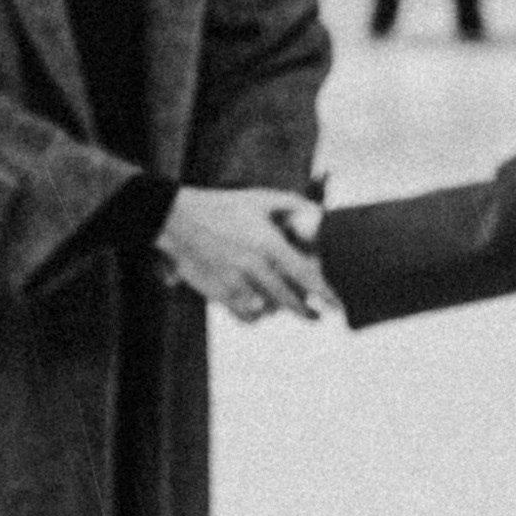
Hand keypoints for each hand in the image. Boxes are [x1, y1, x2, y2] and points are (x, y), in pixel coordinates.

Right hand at [159, 186, 336, 324]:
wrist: (177, 219)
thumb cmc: (222, 206)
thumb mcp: (260, 198)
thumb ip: (293, 204)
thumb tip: (320, 212)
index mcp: (267, 243)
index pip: (304, 275)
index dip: (324, 294)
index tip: (337, 308)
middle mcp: (253, 266)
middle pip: (289, 300)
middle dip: (306, 311)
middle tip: (316, 315)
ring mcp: (234, 282)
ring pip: (267, 311)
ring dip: (279, 312)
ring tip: (286, 308)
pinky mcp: (218, 293)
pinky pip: (244, 316)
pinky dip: (255, 316)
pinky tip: (260, 310)